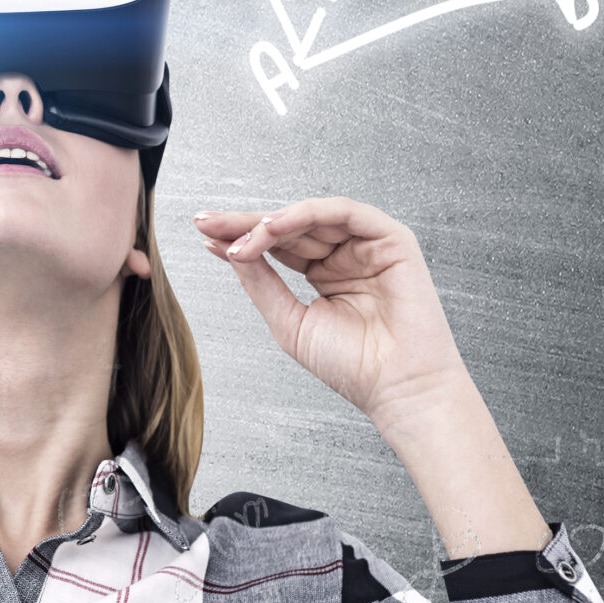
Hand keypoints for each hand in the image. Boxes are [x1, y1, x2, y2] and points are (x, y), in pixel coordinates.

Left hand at [193, 196, 468, 430]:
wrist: (398, 390)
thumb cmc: (353, 366)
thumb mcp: (291, 322)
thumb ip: (262, 284)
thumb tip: (228, 251)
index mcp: (324, 274)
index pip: (278, 246)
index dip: (241, 239)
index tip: (205, 236)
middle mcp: (344, 255)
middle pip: (289, 227)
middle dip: (246, 223)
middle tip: (209, 223)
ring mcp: (367, 245)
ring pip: (312, 215)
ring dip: (271, 221)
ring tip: (239, 234)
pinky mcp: (391, 239)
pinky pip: (345, 212)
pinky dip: (307, 213)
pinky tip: (274, 226)